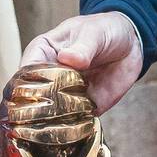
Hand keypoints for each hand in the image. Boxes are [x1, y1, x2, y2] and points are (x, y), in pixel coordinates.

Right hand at [20, 12, 142, 114]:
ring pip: (52, 115)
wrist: (130, 43)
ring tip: (74, 114)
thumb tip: (67, 58)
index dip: (29, 83)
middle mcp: (48, 77)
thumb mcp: (94, 33)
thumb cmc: (104, 30)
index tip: (43, 90)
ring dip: (59, 119)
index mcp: (42, 53)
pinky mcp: (83, 107)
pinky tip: (83, 123)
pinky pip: (75, 122)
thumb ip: (83, 47)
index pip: (26, 72)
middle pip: (34, 98)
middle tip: (61, 104)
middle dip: (43, 105)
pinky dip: (78, 125)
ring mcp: (64, 94)